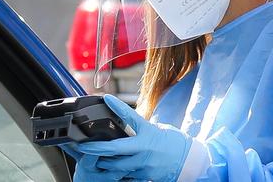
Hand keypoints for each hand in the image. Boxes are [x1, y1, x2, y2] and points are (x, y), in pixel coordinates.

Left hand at [72, 94, 191, 181]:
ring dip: (104, 163)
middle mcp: (144, 149)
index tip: (106, 98)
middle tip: (82, 146)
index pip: (130, 116)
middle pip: (114, 149)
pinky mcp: (144, 176)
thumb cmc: (175, 143)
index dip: (117, 106)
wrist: (190, 162)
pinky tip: (111, 171)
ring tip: (94, 160)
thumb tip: (127, 124)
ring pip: (116, 166)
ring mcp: (143, 165)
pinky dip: (117, 173)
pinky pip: (125, 176)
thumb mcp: (158, 130)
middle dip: (95, 148)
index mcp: (149, 133)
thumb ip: (141, 129)